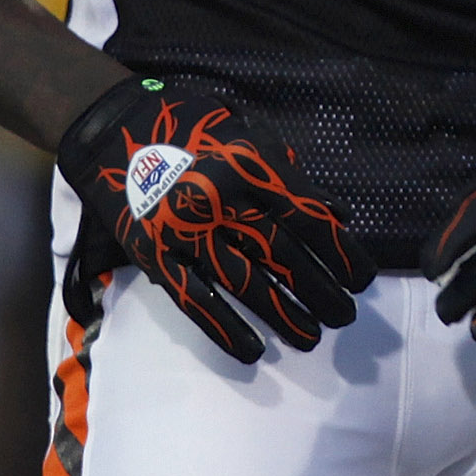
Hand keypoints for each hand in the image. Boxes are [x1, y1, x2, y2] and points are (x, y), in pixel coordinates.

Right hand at [54, 74, 367, 358]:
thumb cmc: (190, 125)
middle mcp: (221, 200)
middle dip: (321, 291)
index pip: (308, 219)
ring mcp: (184, 230)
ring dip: (283, 315)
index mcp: (249, 166)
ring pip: (245, 283)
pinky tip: (252, 351)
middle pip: (283, 256)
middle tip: (346, 316)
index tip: (363, 280)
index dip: (341, 253)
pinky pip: (194, 298)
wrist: (113, 126)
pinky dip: (224, 328)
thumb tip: (338, 214)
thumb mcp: (247, 135)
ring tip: (311, 337)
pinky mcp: (154, 253)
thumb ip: (292, 177)